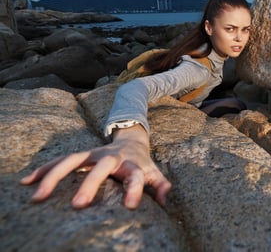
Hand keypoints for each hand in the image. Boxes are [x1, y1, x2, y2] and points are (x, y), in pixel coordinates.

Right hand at [20, 125, 171, 209]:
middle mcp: (112, 157)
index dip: (135, 189)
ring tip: (38, 195)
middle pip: (102, 166)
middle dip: (90, 183)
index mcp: (132, 165)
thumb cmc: (141, 163)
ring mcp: (94, 154)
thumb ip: (161, 185)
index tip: (130, 206)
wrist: (131, 140)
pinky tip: (28, 181)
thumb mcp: (154, 173)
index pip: (136, 177)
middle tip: (78, 205)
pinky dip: (45, 170)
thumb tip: (166, 201)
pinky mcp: (82, 155)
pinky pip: (61, 161)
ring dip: (55, 176)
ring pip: (74, 160)